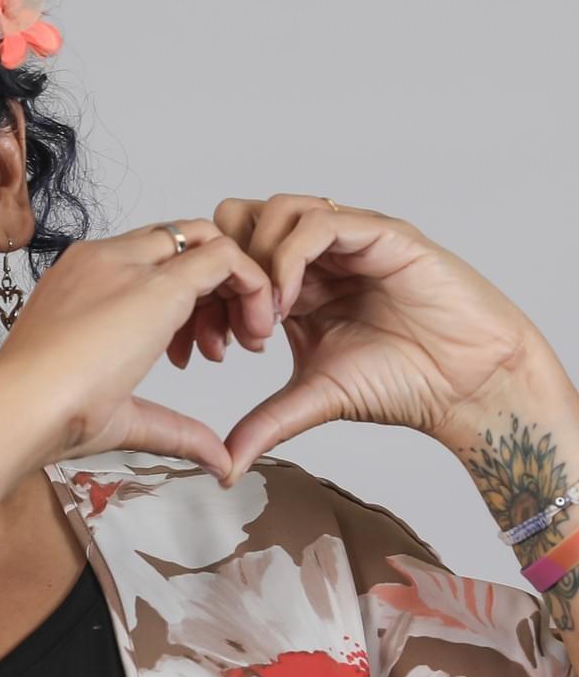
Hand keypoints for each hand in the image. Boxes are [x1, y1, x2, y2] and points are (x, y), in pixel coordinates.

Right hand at [0, 220, 275, 474]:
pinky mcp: (157, 283)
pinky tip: (257, 329)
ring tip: (249, 342)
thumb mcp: (123, 413)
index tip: (200, 352)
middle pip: (181, 244)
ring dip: (239, 287)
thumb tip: (218, 460)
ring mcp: (127, 263)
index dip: (188, 303)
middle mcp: (103, 261)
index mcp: (81, 282)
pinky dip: (254, 285)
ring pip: (205, 239)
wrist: (20, 408)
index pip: (150, 262)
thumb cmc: (47, 416)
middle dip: (218, 289)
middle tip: (235, 343)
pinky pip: (225, 255)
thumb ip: (175, 428)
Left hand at [193, 194, 540, 485]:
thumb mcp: (313, 398)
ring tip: (266, 320)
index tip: (212, 347)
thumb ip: (265, 423)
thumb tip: (222, 467)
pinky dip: (290, 259)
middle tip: (234, 327)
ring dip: (258, 263)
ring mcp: (347, 237)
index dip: (210, 294)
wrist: (467, 386)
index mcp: (293, 281)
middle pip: (241, 217)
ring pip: (276, 209)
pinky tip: (289, 305)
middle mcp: (316, 252)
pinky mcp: (381, 232)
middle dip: (226, 269)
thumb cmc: (403, 383)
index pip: (228, 254)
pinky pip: (320, 222)